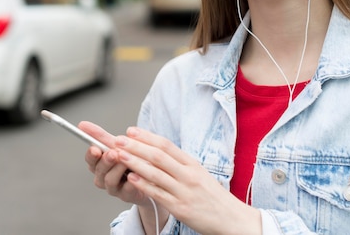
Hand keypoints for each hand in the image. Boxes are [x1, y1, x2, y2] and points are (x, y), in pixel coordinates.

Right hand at [78, 121, 154, 207]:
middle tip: (113, 153)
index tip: (95, 148)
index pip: (90, 159)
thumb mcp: (117, 146)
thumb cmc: (129, 158)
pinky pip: (127, 190)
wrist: (150, 176)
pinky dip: (131, 182)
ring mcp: (114, 188)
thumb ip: (101, 136)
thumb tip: (81, 124)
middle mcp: (103, 178)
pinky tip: (136, 174)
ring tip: (126, 162)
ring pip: (110, 180)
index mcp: (98, 164)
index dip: (91, 155)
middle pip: (99, 170)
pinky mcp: (127, 196)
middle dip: (105, 161)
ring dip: (117, 169)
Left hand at [114, 126, 261, 234]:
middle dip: (136, 146)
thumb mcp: (199, 174)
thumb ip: (179, 163)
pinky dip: (144, 185)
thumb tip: (156, 150)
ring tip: (119, 155)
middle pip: (158, 156)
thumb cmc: (212, 196)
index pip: (166, 145)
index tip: (130, 130)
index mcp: (192, 164)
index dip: (146, 137)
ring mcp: (184, 191)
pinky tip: (131, 178)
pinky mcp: (181, 208)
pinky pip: (159, 194)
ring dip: (135, 162)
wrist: (231, 218)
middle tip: (118, 140)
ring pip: (156, 173)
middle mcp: (188, 174)